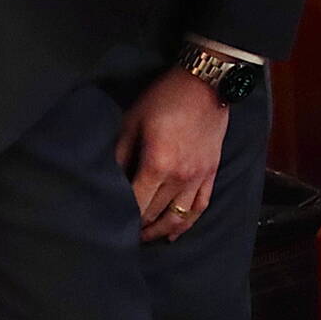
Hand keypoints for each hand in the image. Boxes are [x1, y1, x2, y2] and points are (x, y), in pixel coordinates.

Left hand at [115, 66, 228, 242]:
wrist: (206, 82)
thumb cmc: (166, 97)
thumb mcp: (133, 121)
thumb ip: (120, 154)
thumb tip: (109, 179)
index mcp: (158, 164)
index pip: (137, 204)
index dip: (122, 219)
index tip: (110, 226)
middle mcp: (180, 176)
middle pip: (155, 214)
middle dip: (137, 226)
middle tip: (122, 232)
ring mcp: (199, 176)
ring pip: (179, 218)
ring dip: (160, 230)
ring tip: (145, 236)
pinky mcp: (211, 172)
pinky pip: (200, 207)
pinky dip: (187, 223)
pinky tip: (175, 232)